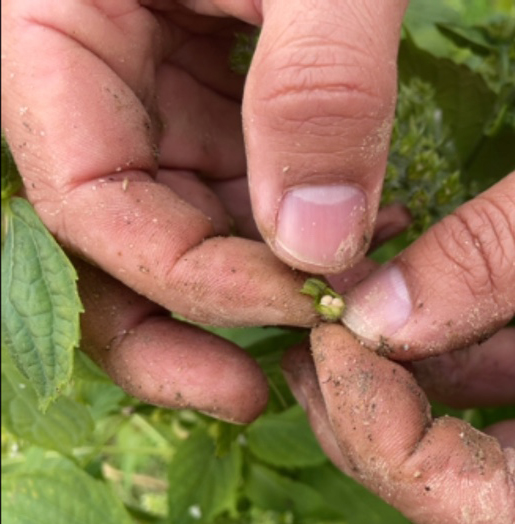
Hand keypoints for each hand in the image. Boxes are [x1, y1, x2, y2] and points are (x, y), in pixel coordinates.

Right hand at [1, 0, 405, 421]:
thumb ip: (318, 81)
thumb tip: (317, 244)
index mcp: (55, 18)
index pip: (81, 191)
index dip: (179, 272)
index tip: (292, 308)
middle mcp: (94, 62)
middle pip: (109, 230)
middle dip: (183, 317)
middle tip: (260, 392)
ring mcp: (153, 79)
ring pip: (175, 217)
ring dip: (249, 282)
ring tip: (335, 317)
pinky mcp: (216, 87)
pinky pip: (232, 181)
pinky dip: (287, 228)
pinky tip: (357, 246)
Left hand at [283, 38, 514, 523]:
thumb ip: (499, 253)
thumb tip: (373, 321)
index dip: (398, 457)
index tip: (334, 352)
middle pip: (485, 501)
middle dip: (380, 431)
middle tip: (314, 337)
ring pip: (483, 448)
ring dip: (398, 391)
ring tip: (334, 313)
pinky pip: (501, 385)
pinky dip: (437, 349)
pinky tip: (389, 297)